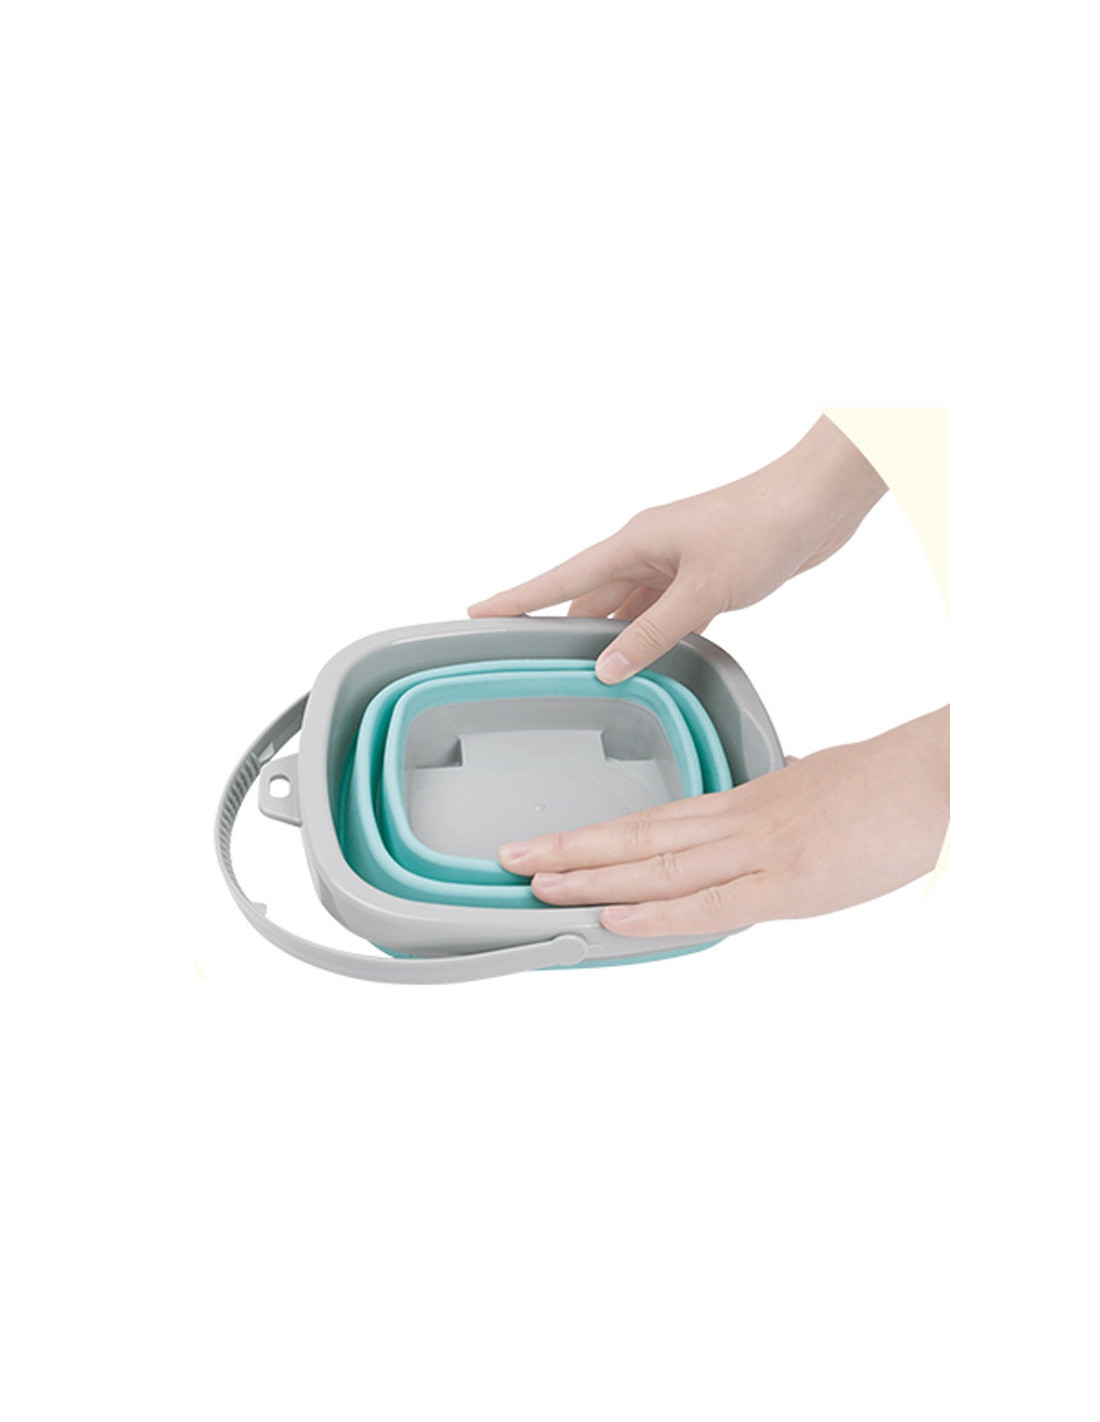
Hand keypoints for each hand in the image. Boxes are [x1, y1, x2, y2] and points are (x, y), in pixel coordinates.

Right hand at [469, 416, 885, 682]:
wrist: (819, 500)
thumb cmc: (763, 526)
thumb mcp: (704, 590)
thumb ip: (654, 632)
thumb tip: (607, 667)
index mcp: (635, 542)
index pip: (561, 578)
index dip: (517, 598)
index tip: (476, 614)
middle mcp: (647, 549)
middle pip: (591, 599)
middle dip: (566, 632)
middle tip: (537, 668)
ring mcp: (675, 561)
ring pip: (629, 608)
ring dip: (616, 638)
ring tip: (590, 675)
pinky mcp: (704, 573)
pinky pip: (663, 610)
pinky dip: (654, 635)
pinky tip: (651, 659)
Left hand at [498, 709, 949, 935]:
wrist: (941, 778)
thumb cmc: (892, 784)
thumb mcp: (824, 783)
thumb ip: (789, 789)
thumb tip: (775, 779)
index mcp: (748, 803)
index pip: (657, 820)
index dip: (600, 835)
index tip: (554, 844)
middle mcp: (739, 823)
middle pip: (638, 836)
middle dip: (569, 851)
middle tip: (509, 859)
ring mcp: (759, 852)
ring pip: (656, 865)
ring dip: (589, 877)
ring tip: (534, 885)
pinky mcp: (788, 884)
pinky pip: (708, 902)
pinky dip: (654, 913)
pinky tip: (609, 917)